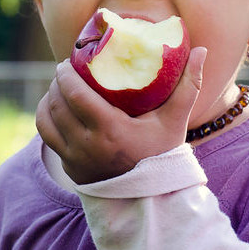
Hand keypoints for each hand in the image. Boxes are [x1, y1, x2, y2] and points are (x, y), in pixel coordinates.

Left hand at [36, 47, 206, 184]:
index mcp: (110, 131)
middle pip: (58, 105)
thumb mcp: (176, 120)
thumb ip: (189, 85)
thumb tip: (202, 50)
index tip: (67, 61)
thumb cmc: (163, 154)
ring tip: (57, 87)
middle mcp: (87, 146)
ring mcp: (75, 160)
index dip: (65, 75)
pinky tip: (53, 109)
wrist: (151, 199)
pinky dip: (46, 119)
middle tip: (63, 69)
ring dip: (48, 100)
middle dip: (56, 83)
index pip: (75, 95)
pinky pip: (48, 138)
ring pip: (47, 122)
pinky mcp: (69, 168)